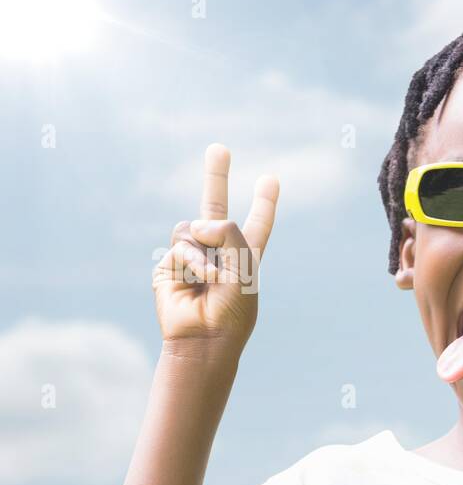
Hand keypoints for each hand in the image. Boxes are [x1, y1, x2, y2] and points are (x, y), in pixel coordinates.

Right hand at [152, 143, 278, 352]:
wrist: (206, 337)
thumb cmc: (233, 309)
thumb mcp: (244, 266)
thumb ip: (229, 231)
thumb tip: (199, 221)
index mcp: (245, 257)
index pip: (257, 224)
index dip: (264, 203)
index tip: (272, 179)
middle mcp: (218, 252)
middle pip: (215, 206)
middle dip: (216, 176)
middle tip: (219, 147)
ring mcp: (192, 257)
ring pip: (193, 226)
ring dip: (206, 246)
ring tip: (214, 276)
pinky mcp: (169, 265)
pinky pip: (181, 244)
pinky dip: (194, 260)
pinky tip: (200, 280)